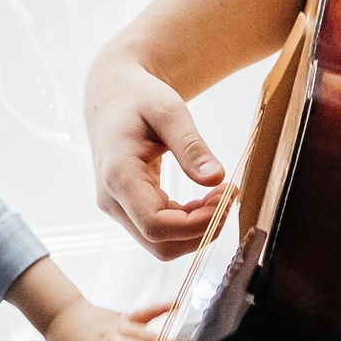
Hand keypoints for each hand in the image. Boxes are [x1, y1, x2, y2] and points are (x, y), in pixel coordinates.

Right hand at [83, 52, 226, 258]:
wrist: (112, 96)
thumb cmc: (139, 98)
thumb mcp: (169, 112)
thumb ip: (191, 146)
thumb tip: (217, 178)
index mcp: (118, 176)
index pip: (156, 225)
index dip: (197, 224)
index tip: (227, 198)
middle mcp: (112, 200)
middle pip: (160, 244)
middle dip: (201, 230)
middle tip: (228, 196)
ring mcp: (117, 207)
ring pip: (161, 244)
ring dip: (196, 229)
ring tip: (220, 196)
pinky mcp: (127, 208)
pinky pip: (160, 231)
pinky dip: (187, 223)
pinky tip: (205, 201)